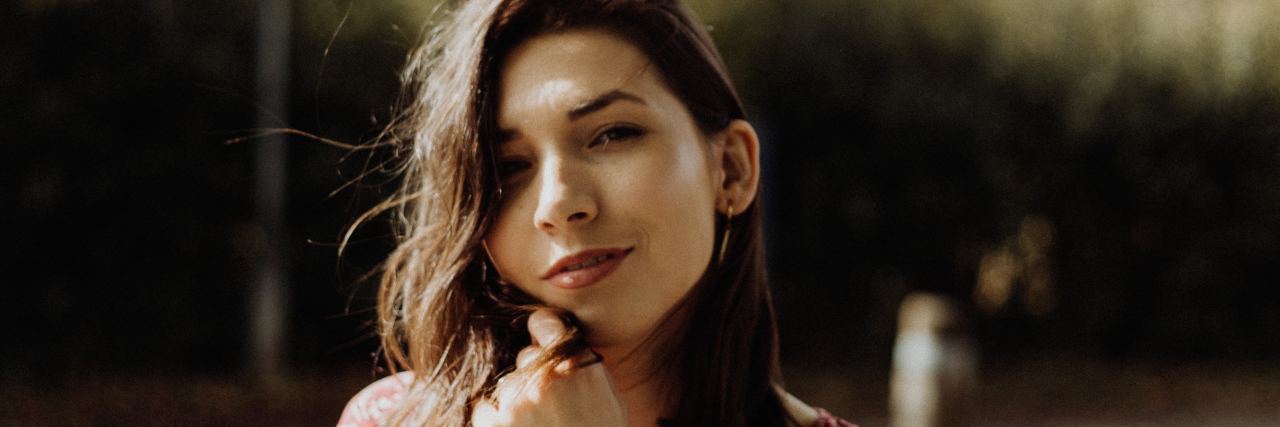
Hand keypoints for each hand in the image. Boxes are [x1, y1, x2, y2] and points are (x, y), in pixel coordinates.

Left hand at [471, 309, 626, 426]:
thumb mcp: (609, 400)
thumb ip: (587, 371)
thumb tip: (568, 351)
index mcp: (577, 365)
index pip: (545, 323)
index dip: (543, 328)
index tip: (542, 331)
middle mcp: (545, 376)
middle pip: (527, 358)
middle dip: (535, 375)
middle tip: (550, 404)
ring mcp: (517, 401)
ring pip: (507, 386)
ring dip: (517, 401)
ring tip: (538, 426)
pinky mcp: (496, 425)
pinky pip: (486, 411)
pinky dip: (496, 421)